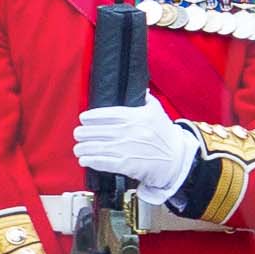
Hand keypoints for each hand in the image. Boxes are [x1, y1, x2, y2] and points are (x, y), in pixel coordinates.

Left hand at [74, 100, 200, 206]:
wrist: (176, 159)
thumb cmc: (165, 134)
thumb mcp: (157, 111)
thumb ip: (145, 98)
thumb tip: (140, 88)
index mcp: (134, 116)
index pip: (105, 114)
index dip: (90, 117)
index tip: (83, 118)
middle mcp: (128, 131)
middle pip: (96, 131)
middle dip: (82, 133)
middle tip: (78, 134)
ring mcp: (125, 149)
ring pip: (95, 147)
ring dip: (82, 148)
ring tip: (78, 148)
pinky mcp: (126, 165)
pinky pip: (103, 162)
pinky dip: (90, 161)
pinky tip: (84, 159)